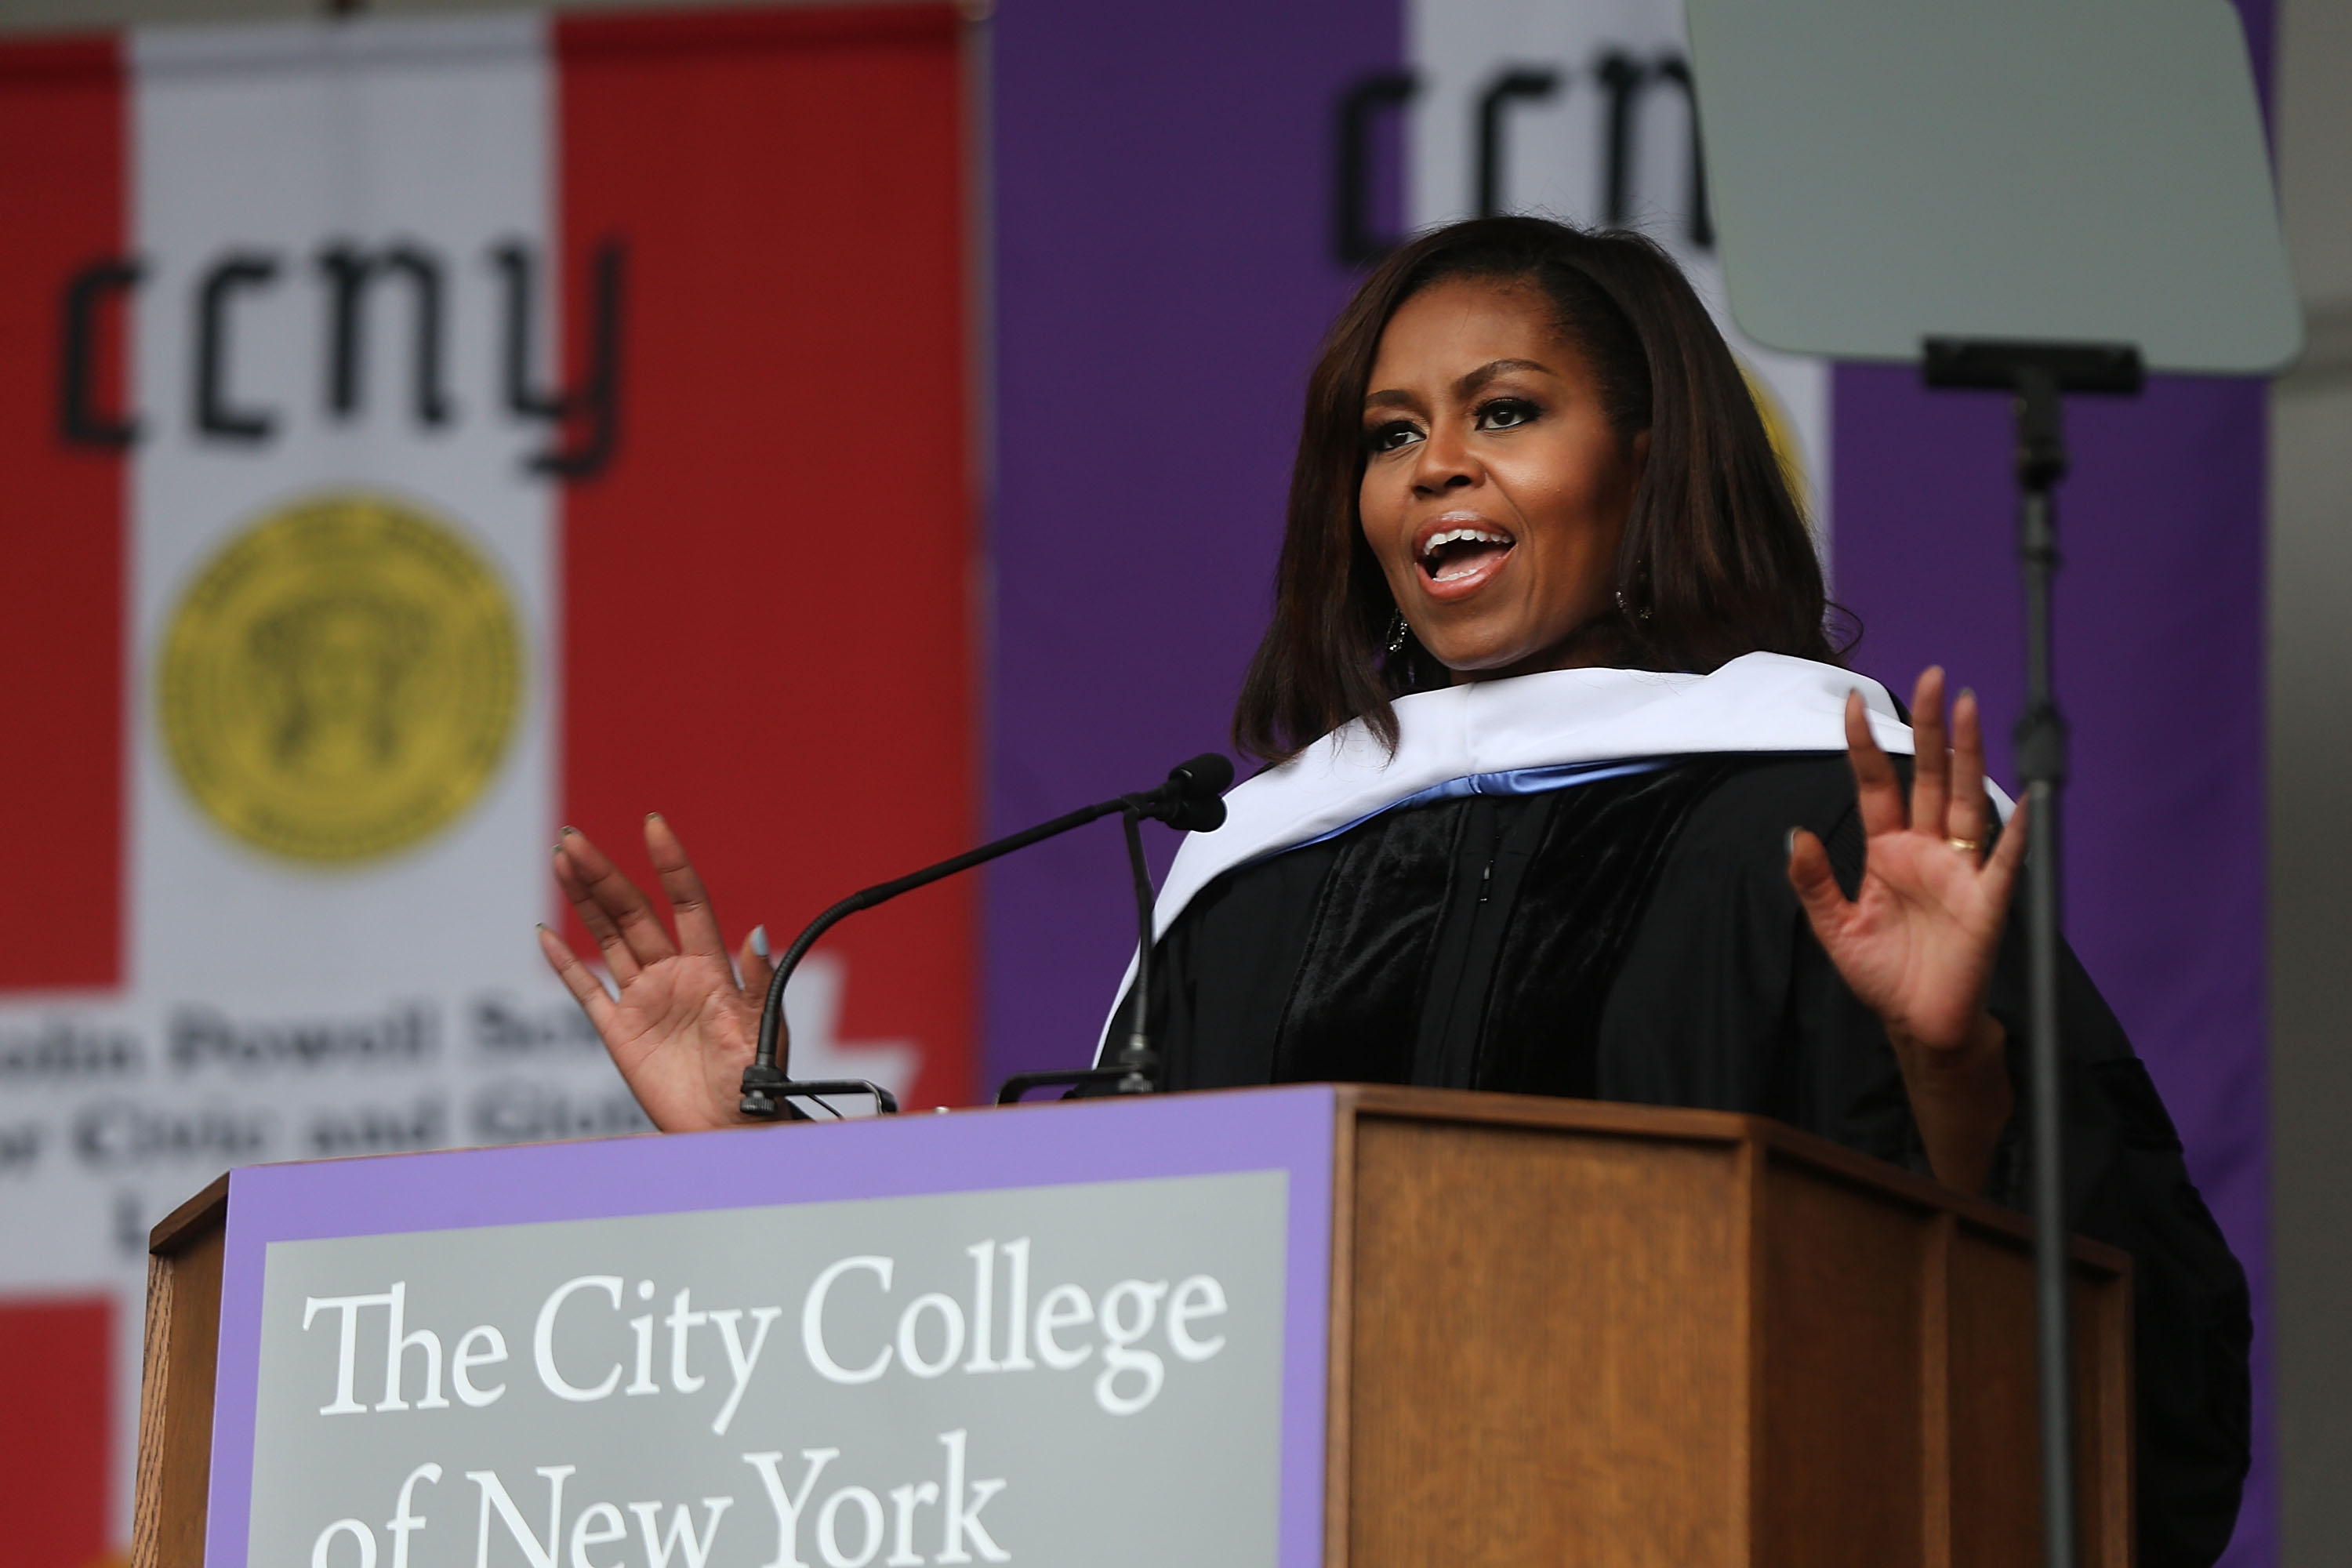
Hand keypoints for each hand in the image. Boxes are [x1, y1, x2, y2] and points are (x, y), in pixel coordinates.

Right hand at [538, 815, 775, 1132]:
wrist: (732, 1131)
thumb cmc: (758, 1081)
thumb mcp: (765, 1027)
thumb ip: (759, 979)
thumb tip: (757, 931)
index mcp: (712, 968)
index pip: (688, 903)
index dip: (671, 865)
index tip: (653, 825)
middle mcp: (674, 976)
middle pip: (633, 913)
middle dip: (605, 875)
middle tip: (574, 839)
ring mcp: (644, 1002)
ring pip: (607, 939)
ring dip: (583, 901)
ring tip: (562, 860)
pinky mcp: (620, 1034)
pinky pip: (586, 992)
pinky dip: (565, 965)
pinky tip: (546, 935)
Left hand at [1788, 668, 2025, 1189]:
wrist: (1919, 1024)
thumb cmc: (1884, 975)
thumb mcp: (1834, 926)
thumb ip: (1814, 881)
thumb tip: (1795, 833)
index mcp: (1887, 850)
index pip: (1875, 784)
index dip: (1863, 746)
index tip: (1851, 703)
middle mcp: (1926, 849)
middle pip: (1927, 776)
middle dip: (1929, 728)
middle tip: (1932, 677)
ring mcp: (1960, 869)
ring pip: (1964, 798)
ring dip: (1967, 755)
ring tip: (1968, 706)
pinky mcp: (1988, 900)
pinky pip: (2006, 858)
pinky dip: (2019, 828)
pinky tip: (2026, 795)